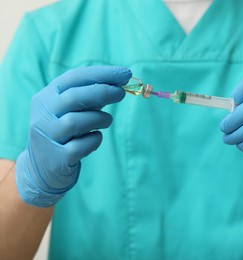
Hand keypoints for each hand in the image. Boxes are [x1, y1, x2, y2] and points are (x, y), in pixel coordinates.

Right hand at [16, 66, 130, 206]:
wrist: (42, 169)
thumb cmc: (65, 132)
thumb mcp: (72, 110)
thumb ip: (91, 97)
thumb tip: (121, 82)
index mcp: (46, 97)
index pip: (73, 78)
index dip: (101, 73)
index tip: (125, 73)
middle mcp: (43, 115)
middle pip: (73, 97)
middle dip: (103, 92)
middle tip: (121, 93)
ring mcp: (47, 137)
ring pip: (75, 122)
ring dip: (99, 118)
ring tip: (106, 121)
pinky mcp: (57, 158)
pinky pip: (81, 146)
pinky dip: (94, 140)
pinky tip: (95, 138)